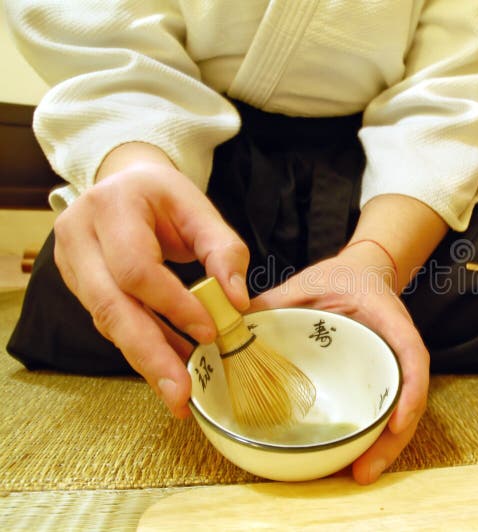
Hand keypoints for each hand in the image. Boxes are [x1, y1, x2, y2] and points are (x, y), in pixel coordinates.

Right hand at [54, 146, 248, 416]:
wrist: (124, 184)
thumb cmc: (164, 197)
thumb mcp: (199, 209)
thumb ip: (224, 250)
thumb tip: (237, 302)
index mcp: (112, 207)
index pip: (136, 268)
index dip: (172, 304)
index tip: (209, 332)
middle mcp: (79, 236)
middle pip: (110, 306)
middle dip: (149, 354)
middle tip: (181, 393)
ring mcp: (71, 264)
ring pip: (108, 322)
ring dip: (147, 358)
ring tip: (180, 391)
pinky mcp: (78, 286)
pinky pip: (111, 324)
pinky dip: (144, 346)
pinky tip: (172, 365)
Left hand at [251, 243, 429, 484]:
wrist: (361, 275)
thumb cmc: (338, 278)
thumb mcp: (306, 283)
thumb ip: (273, 303)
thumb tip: (229, 326)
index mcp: (388, 319)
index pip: (411, 354)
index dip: (410, 391)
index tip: (397, 422)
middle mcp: (397, 348)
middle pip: (408, 398)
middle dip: (392, 440)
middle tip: (364, 473)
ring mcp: (391, 367)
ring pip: (398, 412)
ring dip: (384, 448)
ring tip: (359, 475)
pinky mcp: (379, 380)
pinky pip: (381, 410)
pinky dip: (373, 437)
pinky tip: (353, 460)